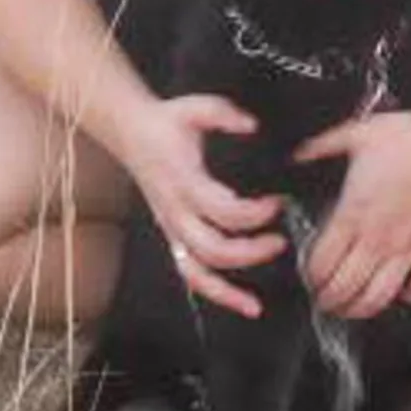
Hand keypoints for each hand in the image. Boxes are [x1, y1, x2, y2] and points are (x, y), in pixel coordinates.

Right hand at [120, 95, 285, 318]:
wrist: (130, 131)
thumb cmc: (166, 121)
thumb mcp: (196, 107)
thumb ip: (225, 114)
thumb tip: (251, 125)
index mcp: (183, 180)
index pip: (223, 210)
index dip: (255, 213)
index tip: (278, 202)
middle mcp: (175, 210)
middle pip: (213, 249)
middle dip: (250, 253)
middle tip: (280, 241)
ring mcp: (170, 227)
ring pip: (196, 272)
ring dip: (227, 291)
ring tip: (256, 303)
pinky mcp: (171, 235)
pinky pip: (189, 273)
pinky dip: (212, 293)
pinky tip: (238, 303)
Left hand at [294, 111, 410, 318]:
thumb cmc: (407, 137)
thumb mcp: (352, 134)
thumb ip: (320, 146)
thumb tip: (299, 154)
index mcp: (353, 212)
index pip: (323, 261)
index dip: (311, 276)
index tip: (308, 278)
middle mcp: (378, 237)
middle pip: (346, 286)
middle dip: (330, 300)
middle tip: (323, 303)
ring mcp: (408, 248)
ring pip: (380, 295)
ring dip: (362, 309)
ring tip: (352, 310)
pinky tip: (402, 293)